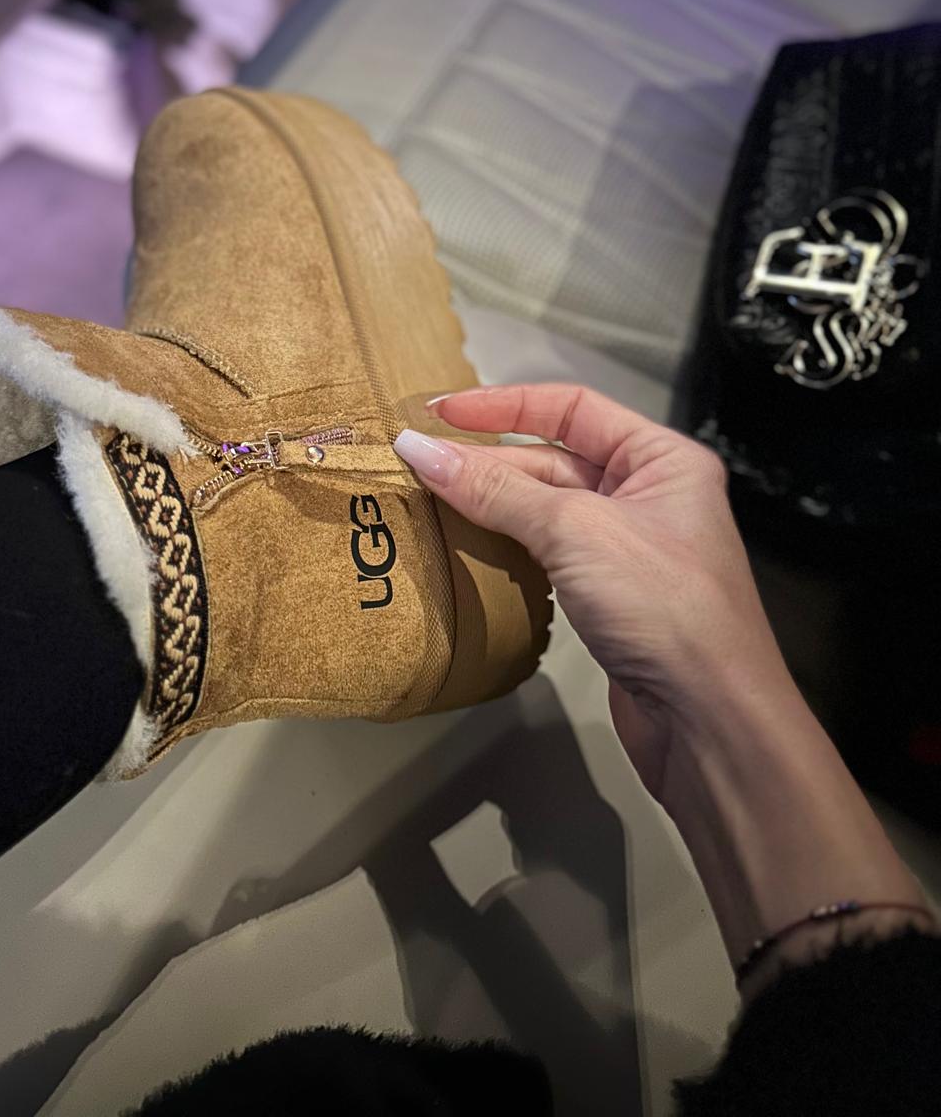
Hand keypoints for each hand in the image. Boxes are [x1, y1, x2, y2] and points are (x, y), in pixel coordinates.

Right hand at [396, 384, 932, 983]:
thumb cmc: (657, 602)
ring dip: (491, 505)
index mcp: (661, 458)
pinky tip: (465, 549)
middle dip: (487, 461)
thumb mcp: (574, 532)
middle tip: (415, 467)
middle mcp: (649, 493)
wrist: (711, 720)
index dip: (501, 404)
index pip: (571, 407)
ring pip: (546, 510)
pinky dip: (507, 547)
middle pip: (553, 459)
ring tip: (426, 502)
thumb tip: (414, 448)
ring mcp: (630, 549)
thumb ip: (493, 489)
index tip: (436, 412)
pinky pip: (548, 553)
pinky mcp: (611, 598)